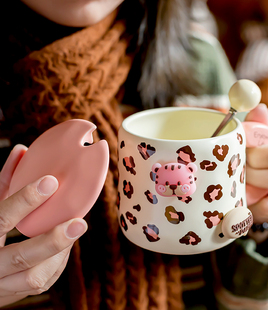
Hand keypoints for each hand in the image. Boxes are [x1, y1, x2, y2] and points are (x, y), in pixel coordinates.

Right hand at [0, 145, 87, 306]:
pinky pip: (41, 283)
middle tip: (80, 222)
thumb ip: (4, 182)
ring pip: (35, 277)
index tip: (51, 181)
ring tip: (73, 231)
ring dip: (59, 253)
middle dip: (53, 240)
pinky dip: (57, 263)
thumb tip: (21, 150)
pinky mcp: (12, 295)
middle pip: (20, 257)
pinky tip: (64, 246)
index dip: (24, 200)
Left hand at [245, 104, 267, 224]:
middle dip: (249, 177)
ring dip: (249, 198)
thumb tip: (257, 107)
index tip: (242, 156)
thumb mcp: (266, 138)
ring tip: (235, 190)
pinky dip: (251, 212)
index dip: (257, 156)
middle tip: (235, 174)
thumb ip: (260, 125)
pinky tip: (241, 204)